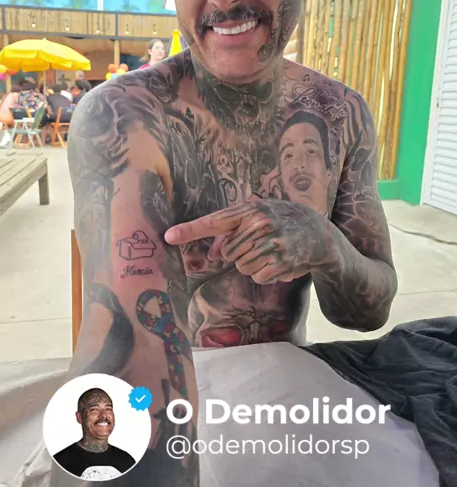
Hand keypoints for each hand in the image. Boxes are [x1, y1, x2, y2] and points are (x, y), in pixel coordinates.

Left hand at [165, 200, 329, 284]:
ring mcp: (270, 243)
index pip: (213, 221)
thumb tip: (213, 253)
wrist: (318, 233)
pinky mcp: (280, 262)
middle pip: (228, 253)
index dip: (189, 230)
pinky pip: (258, 276)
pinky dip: (266, 273)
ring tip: (271, 251)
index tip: (168, 236)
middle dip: (240, 252)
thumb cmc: (281, 221)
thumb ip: (232, 232)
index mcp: (249, 210)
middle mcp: (258, 224)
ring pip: (242, 266)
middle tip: (260, 243)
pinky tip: (280, 261)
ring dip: (254, 264)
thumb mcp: (257, 217)